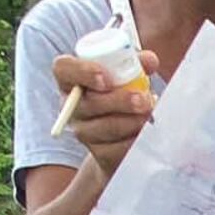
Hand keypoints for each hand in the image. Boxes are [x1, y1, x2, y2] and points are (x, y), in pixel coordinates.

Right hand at [54, 50, 159, 178]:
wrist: (122, 133)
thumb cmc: (120, 91)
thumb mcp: (126, 72)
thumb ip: (136, 62)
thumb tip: (150, 60)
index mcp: (71, 78)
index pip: (64, 68)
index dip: (82, 72)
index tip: (106, 78)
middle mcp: (71, 105)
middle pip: (89, 103)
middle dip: (119, 101)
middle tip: (143, 99)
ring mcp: (83, 131)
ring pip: (105, 128)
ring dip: (131, 121)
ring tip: (150, 114)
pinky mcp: (99, 153)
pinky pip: (117, 149)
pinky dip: (135, 140)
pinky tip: (147, 132)